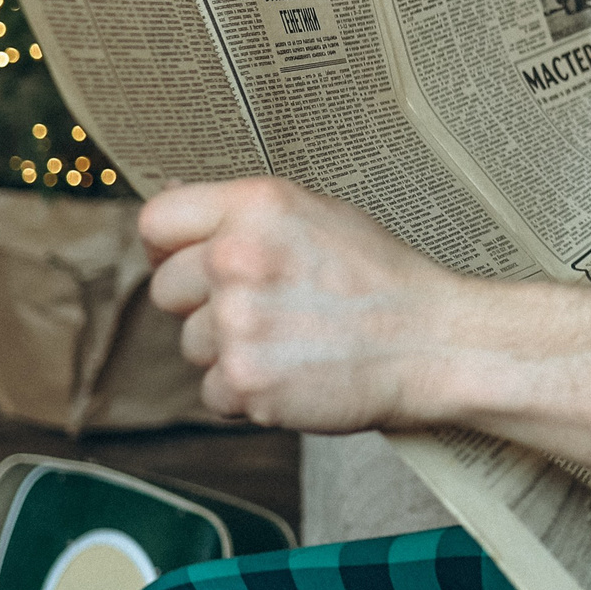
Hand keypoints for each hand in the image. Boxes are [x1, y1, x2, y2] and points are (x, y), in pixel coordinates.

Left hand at [140, 177, 458, 430]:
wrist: (432, 342)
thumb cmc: (382, 281)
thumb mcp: (320, 215)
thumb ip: (244, 212)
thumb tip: (175, 197)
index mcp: (257, 205)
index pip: (158, 220)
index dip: (171, 247)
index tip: (190, 262)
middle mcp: (238, 256)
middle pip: (165, 289)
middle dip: (205, 304)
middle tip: (267, 306)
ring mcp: (238, 320)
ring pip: (191, 344)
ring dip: (230, 350)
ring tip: (292, 339)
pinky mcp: (244, 379)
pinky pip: (212, 393)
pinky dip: (248, 393)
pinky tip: (294, 371)